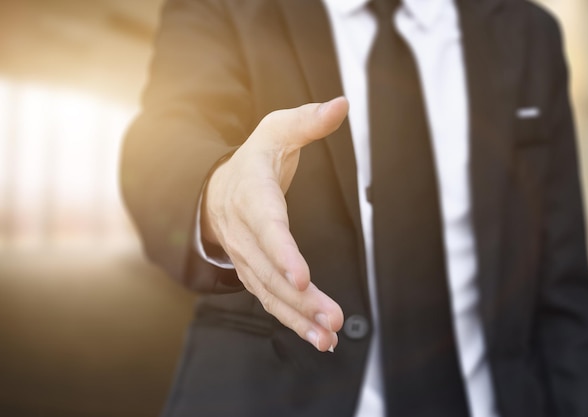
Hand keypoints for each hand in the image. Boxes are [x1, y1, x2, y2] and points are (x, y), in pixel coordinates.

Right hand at [201, 97, 347, 351]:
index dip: (282, 252)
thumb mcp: (277, 131)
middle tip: (333, 319)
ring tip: (328, 337)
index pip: (266, 224)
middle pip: (269, 269)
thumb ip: (308, 120)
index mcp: (251, 192)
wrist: (216, 189)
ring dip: (299, 317)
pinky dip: (293, 319)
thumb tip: (342, 104)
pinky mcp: (253, 271)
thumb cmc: (254, 159)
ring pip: (269, 291)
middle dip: (300, 297)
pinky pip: (271, 299)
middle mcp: (243, 230)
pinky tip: (319, 337)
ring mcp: (246, 255)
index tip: (302, 276)